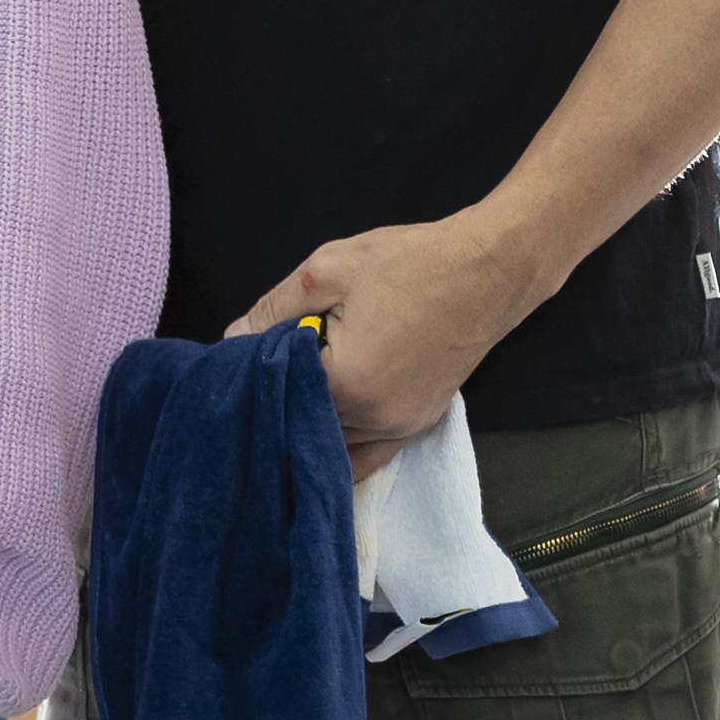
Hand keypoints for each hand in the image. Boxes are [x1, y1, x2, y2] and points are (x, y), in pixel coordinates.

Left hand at [236, 214, 549, 480]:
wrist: (489, 271)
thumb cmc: (410, 263)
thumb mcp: (328, 270)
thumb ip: (275, 309)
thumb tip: (233, 337)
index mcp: (347, 383)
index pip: (275, 397)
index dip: (249, 377)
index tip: (230, 363)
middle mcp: (374, 420)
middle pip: (302, 427)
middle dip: (276, 404)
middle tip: (252, 378)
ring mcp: (399, 429)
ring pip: (332, 446)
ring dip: (307, 425)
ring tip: (284, 395)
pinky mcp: (417, 426)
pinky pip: (367, 455)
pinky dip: (339, 447)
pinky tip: (317, 433)